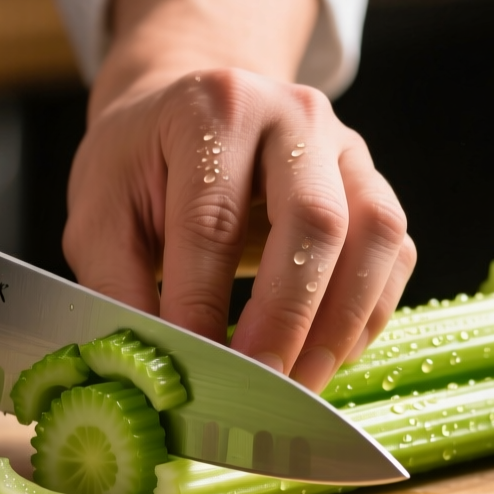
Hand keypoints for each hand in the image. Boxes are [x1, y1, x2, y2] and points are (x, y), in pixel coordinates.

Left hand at [65, 69, 415, 392]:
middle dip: (288, 316)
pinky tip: (325, 356)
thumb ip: (116, 285)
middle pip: (315, 219)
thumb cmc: (142, 166)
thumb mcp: (99, 212)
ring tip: (299, 383)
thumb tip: (143, 368)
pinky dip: (367, 316)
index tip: (193, 366)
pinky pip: (394, 255)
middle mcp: (293, 115)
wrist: (185, 113)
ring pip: (375, 234)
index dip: (203, 302)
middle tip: (258, 384)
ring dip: (340, 323)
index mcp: (214, 109)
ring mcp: (345, 148)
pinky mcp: (374, 186)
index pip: (214, 219)